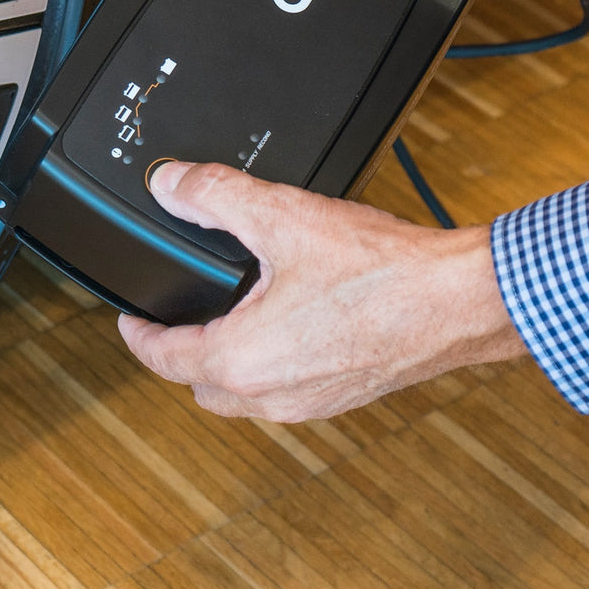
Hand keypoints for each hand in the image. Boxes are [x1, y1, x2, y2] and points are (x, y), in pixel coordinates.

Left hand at [118, 162, 526, 421]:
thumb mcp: (284, 216)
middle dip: (182, 354)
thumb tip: (172, 185)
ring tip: (233, 318)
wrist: (458, 300)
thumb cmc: (382, 271)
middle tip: (180, 318)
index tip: (129, 321)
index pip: (163, 359)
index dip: (137, 335)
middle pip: (201, 386)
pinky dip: (271, 365)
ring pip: (245, 396)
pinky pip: (286, 392)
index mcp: (244, 359)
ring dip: (228, 363)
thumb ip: (216, 195)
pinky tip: (293, 325)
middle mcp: (273, 396)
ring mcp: (312, 403)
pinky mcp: (344, 397)